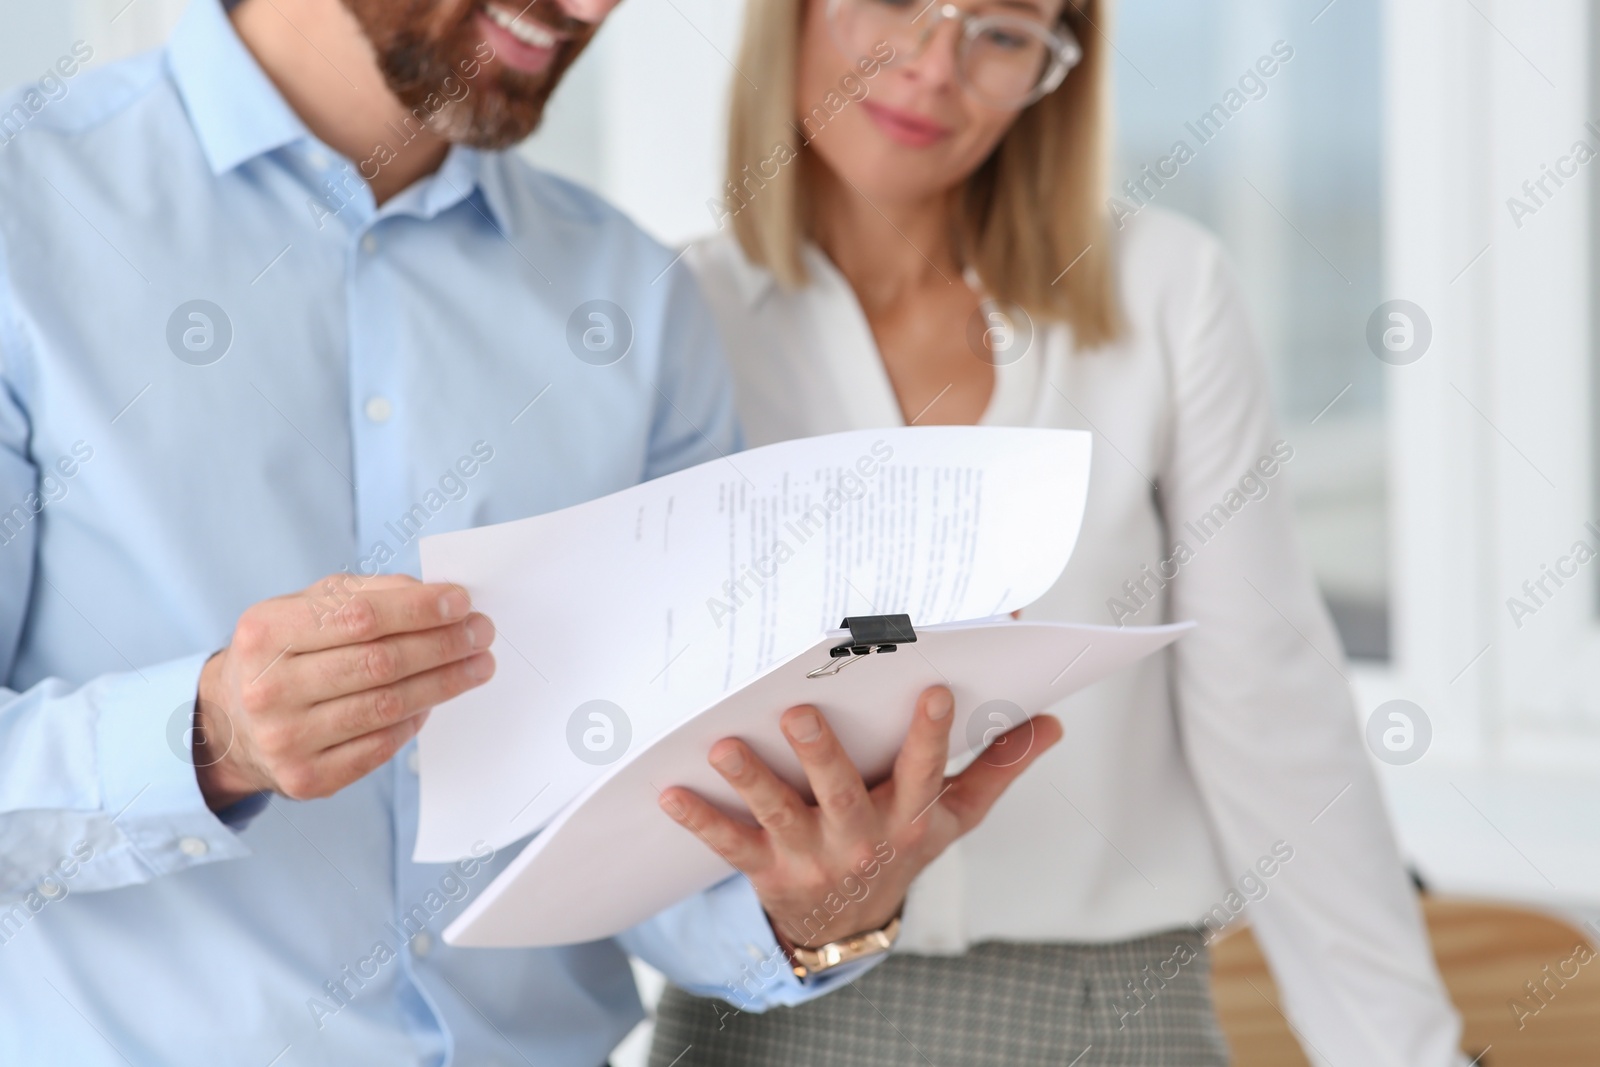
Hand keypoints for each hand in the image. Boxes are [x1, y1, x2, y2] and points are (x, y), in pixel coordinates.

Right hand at [192, 574, 495, 810]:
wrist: (230, 722)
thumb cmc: (284, 653)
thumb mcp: (306, 606)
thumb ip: (366, 592)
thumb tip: (434, 594)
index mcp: (266, 634)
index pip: (358, 616)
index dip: (417, 609)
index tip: (462, 602)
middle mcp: (269, 688)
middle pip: (379, 663)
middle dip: (442, 645)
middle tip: (482, 634)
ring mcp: (285, 739)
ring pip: (387, 707)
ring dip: (444, 684)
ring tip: (477, 665)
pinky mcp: (307, 778)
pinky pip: (381, 745)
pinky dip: (416, 720)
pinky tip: (435, 700)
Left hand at [657, 686, 1061, 949]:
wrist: (848, 921)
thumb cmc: (902, 844)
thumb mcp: (953, 815)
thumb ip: (997, 768)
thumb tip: (1051, 723)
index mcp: (909, 816)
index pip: (925, 771)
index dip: (930, 734)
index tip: (933, 688)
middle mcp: (860, 837)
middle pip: (843, 791)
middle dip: (822, 754)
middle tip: (800, 712)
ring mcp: (810, 855)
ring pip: (779, 814)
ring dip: (752, 780)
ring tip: (725, 746)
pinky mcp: (765, 870)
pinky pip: (729, 846)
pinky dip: (700, 820)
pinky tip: (671, 792)